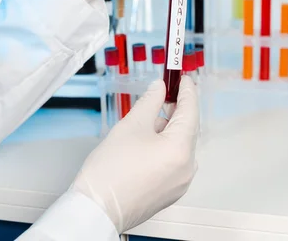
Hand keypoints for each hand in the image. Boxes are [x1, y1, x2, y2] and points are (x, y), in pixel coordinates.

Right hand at [71, 77, 198, 233]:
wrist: (96, 210)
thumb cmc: (109, 173)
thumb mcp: (131, 126)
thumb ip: (150, 102)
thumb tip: (159, 89)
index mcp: (180, 149)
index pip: (191, 111)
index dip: (186, 91)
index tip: (182, 79)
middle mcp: (187, 167)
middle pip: (187, 129)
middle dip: (176, 110)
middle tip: (164, 94)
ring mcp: (181, 182)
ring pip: (181, 145)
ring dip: (169, 130)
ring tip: (148, 121)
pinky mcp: (172, 191)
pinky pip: (175, 161)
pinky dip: (167, 147)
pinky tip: (150, 142)